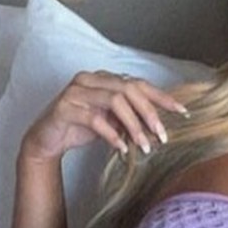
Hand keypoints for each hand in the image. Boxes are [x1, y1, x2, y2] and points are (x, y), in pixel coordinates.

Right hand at [20, 71, 188, 163]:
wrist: (45, 140)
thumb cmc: (79, 128)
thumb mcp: (110, 122)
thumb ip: (130, 119)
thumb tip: (159, 129)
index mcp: (104, 79)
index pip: (138, 83)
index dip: (161, 96)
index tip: (182, 111)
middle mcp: (90, 79)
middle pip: (128, 89)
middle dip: (149, 112)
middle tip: (162, 136)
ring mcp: (75, 91)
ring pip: (114, 101)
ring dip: (133, 125)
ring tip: (144, 146)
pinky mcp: (64, 108)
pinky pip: (94, 119)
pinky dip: (111, 134)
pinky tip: (121, 148)